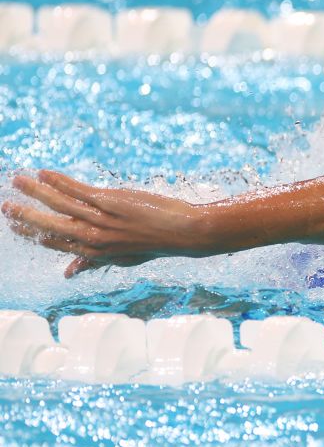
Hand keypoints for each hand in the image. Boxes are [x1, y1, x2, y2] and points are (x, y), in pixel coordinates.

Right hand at [2, 170, 209, 277]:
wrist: (183, 233)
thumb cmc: (154, 243)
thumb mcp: (122, 258)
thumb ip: (93, 262)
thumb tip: (69, 273)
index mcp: (94, 252)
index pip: (55, 243)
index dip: (33, 234)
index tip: (17, 227)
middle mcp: (93, 238)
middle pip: (50, 225)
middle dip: (25, 215)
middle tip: (5, 206)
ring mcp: (101, 219)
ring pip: (60, 204)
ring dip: (36, 191)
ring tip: (18, 180)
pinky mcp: (111, 201)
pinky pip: (78, 190)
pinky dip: (59, 181)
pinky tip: (44, 173)